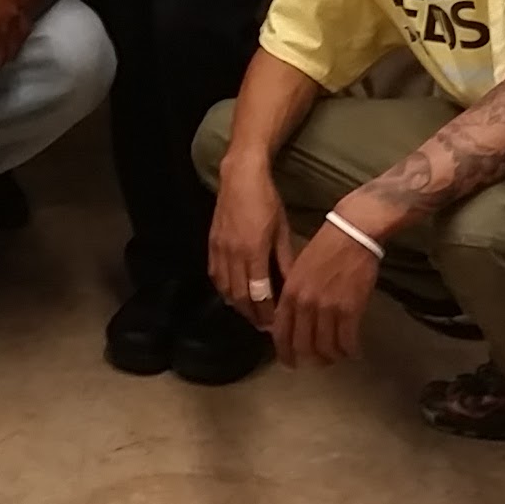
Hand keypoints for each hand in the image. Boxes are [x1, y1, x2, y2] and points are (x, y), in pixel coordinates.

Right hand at [208, 166, 295, 329]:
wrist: (240, 177)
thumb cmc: (267, 200)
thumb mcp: (282, 230)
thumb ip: (285, 260)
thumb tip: (293, 286)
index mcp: (253, 251)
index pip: (258, 294)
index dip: (266, 313)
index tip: (276, 325)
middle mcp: (233, 254)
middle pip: (240, 296)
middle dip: (253, 315)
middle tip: (265, 327)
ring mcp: (219, 250)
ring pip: (225, 289)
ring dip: (238, 306)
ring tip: (251, 315)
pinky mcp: (211, 244)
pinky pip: (215, 276)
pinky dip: (224, 290)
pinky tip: (234, 295)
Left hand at [271, 209, 381, 366]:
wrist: (352, 233)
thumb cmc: (325, 248)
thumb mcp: (299, 269)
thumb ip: (294, 295)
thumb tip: (293, 320)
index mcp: (290, 293)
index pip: (281, 332)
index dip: (285, 352)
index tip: (290, 362)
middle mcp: (305, 304)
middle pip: (303, 345)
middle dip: (310, 359)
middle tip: (318, 363)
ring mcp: (327, 308)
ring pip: (326, 347)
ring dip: (332, 357)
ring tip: (338, 356)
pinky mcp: (350, 309)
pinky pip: (347, 341)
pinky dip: (350, 350)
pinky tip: (354, 351)